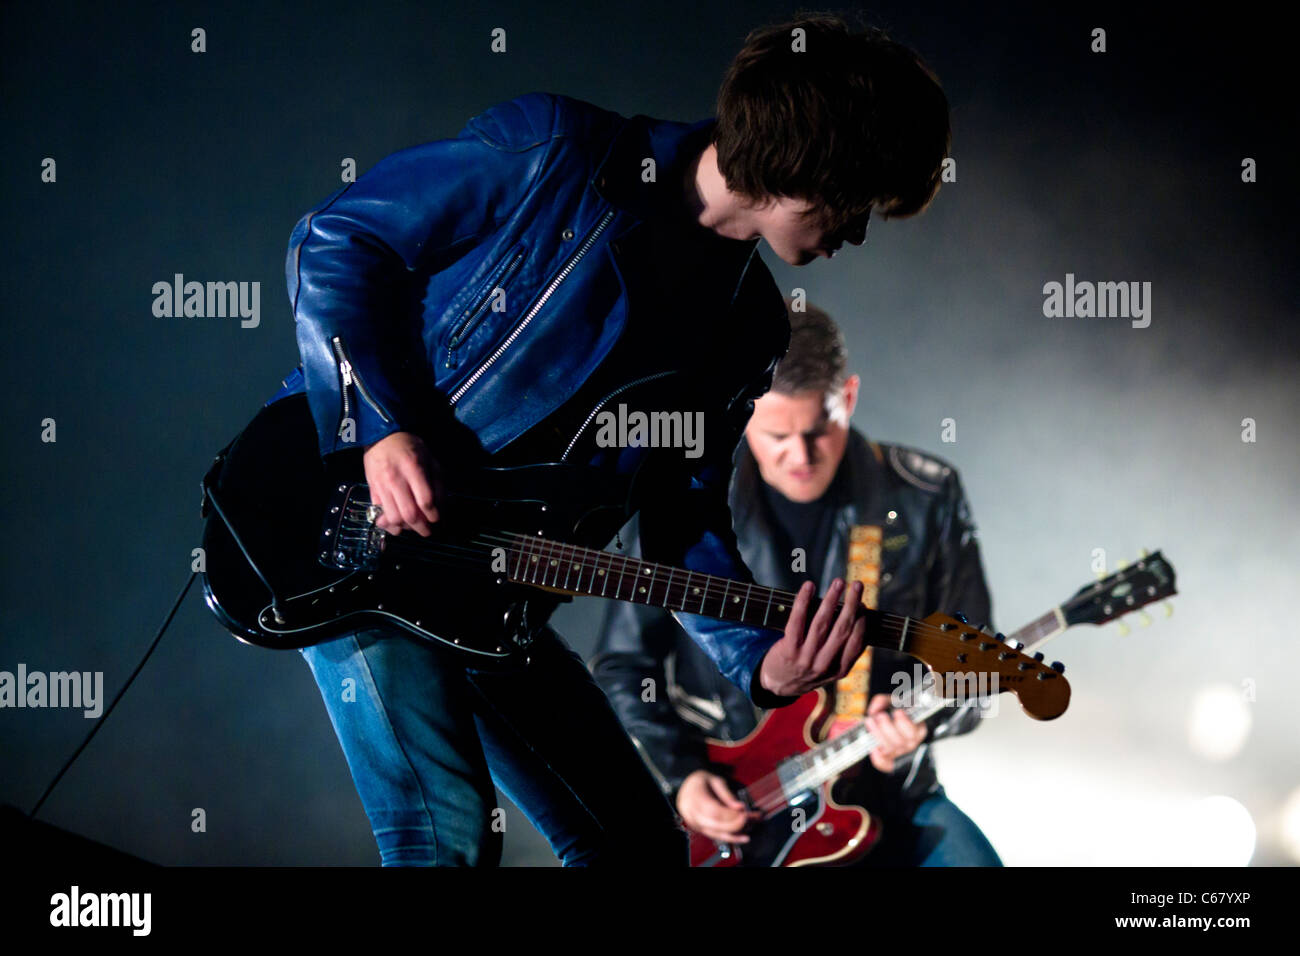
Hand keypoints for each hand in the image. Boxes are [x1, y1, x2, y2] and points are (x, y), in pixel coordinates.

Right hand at [362, 431, 443, 536]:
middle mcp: (396, 479)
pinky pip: (378, 513)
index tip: (436, 518)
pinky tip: (398, 524)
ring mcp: (382, 486)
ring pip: (393, 518)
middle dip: (421, 527)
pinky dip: (388, 524)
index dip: (433, 515)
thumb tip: (441, 507)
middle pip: (409, 514)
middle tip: (427, 531)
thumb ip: (438, 482)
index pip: (425, 501)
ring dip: (405, 528)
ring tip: (413, 527)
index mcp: (414, 469)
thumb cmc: (410, 447)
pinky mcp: (372, 490)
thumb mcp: (431, 458)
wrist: (381, 437)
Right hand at [676, 770, 758, 842]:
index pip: (714, 811)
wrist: (686, 786)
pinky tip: (739, 837)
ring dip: (733, 835)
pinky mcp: (698, 828)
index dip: (731, 815)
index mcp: (696, 796)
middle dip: (734, 825)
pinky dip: (727, 837)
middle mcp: (692, 811)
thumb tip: (740, 807)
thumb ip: (727, 794)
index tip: (745, 813)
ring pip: (714, 833)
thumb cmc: (701, 782)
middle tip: (749, 820)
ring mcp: (694, 822)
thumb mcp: (715, 781)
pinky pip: (713, 836)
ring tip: (747, 834)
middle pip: (715, 824)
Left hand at [758, 579, 868, 697]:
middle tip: (857, 585)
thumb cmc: (808, 671)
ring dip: (831, 600)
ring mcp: (805, 658)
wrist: (777, 685)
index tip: (864, 605)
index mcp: (839, 671)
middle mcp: (823, 665)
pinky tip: (809, 587)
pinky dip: (803, 601)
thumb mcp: (830, 671)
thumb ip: (844, 652)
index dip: (861, 623)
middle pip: (841, 630)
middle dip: (851, 605)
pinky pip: (797, 621)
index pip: (855, 644)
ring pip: (821, 624)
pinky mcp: (788, 650)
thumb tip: (859, 621)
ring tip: (838, 583)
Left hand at [865, 692, 927, 772]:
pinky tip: (873, 748)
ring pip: (890, 749)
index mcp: (917, 729)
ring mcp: (900, 752)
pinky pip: (885, 764)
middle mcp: (911, 743)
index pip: (913, 731)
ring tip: (871, 722)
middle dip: (887, 727)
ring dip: (878, 735)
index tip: (897, 711)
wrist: (891, 722)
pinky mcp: (890, 760)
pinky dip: (878, 759)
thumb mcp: (892, 702)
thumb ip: (882, 701)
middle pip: (900, 741)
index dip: (905, 723)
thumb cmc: (894, 712)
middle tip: (880, 716)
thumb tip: (874, 710)